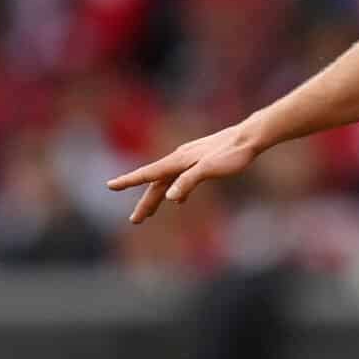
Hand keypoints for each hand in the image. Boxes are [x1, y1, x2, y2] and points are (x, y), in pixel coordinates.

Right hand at [106, 122, 260, 222]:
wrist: (249, 137)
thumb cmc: (231, 154)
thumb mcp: (209, 169)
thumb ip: (189, 182)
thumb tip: (171, 198)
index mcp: (178, 161)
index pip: (148, 174)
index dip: (129, 181)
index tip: (110, 186)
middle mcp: (180, 159)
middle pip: (157, 183)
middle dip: (146, 202)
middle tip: (135, 221)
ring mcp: (190, 160)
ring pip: (168, 182)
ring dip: (158, 197)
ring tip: (150, 214)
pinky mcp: (201, 162)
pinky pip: (182, 179)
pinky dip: (176, 190)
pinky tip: (180, 200)